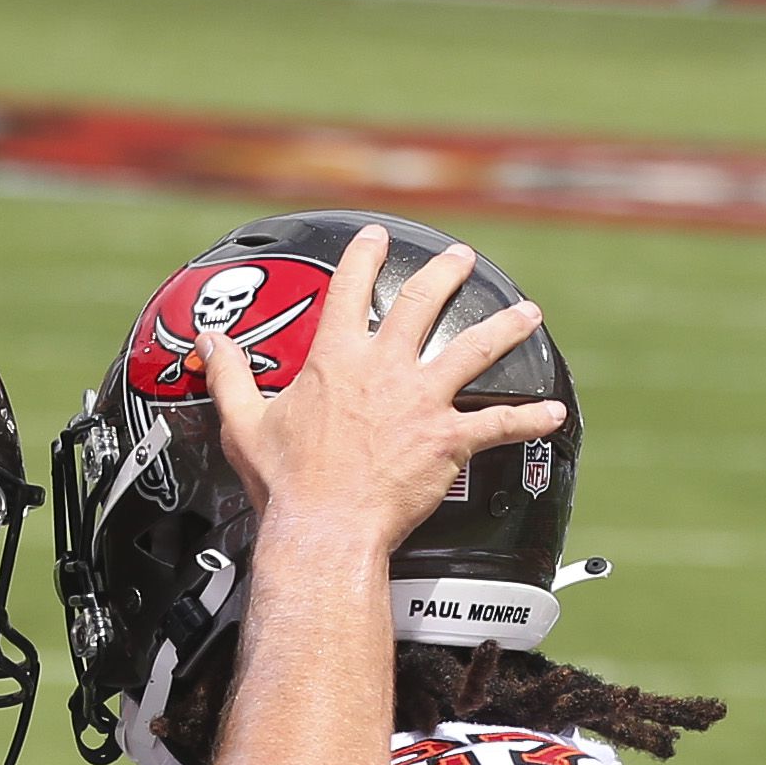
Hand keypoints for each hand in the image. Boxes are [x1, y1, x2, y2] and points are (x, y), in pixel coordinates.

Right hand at [201, 226, 564, 555]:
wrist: (325, 526)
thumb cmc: (288, 483)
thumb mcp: (244, 421)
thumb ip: (232, 375)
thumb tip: (212, 344)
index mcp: (337, 359)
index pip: (349, 289)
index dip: (364, 257)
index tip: (377, 238)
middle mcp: (385, 369)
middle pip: (421, 303)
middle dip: (445, 273)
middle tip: (461, 258)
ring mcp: (421, 401)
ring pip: (474, 349)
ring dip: (505, 328)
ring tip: (527, 312)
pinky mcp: (447, 439)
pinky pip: (499, 425)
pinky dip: (529, 419)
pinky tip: (553, 414)